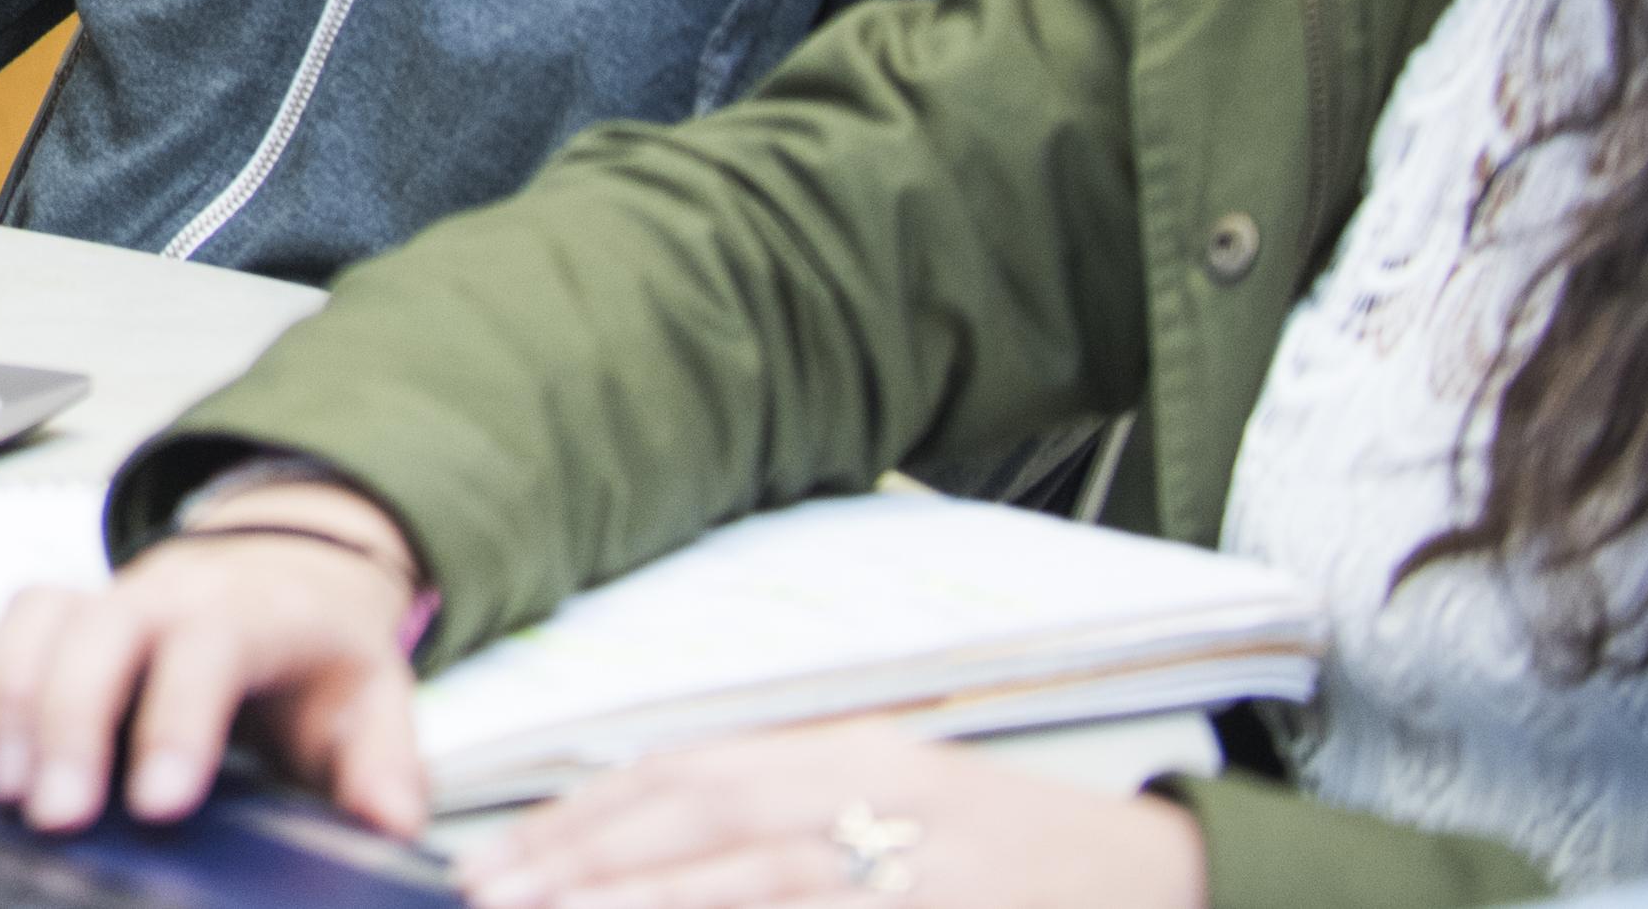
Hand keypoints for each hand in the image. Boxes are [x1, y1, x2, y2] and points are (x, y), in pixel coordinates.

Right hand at [0, 487, 433, 836]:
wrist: (282, 574)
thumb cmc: (315, 648)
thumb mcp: (374, 699)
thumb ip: (383, 765)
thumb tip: (387, 825)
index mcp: (248, 610)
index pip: (207, 648)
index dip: (177, 722)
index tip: (159, 805)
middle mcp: (161, 593)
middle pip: (97, 630)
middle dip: (67, 721)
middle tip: (57, 814)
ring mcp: (98, 599)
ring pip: (31, 619)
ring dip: (5, 702)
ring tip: (7, 790)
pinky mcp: (50, 619)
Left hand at [461, 734, 1205, 908]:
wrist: (1154, 878)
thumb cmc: (998, 841)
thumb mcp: (881, 789)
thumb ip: (768, 805)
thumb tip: (633, 838)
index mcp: (844, 755)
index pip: (683, 778)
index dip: (582, 817)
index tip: (497, 859)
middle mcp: (872, 800)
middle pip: (704, 828)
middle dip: (589, 867)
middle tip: (493, 899)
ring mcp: (915, 870)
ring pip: (757, 889)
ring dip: (651, 906)